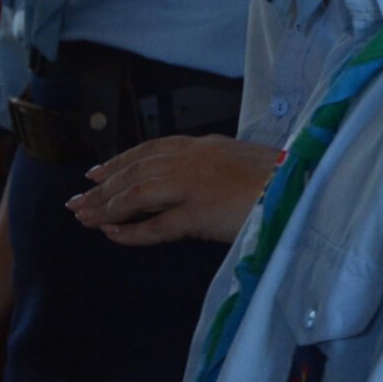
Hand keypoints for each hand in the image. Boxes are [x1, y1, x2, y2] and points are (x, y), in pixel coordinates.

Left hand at [68, 136, 281, 246]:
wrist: (305, 188)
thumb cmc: (283, 181)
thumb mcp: (243, 165)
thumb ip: (216, 169)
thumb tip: (195, 183)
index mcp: (206, 146)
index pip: (152, 149)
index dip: (121, 161)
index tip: (97, 172)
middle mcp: (195, 160)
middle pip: (137, 171)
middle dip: (104, 187)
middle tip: (77, 201)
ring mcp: (196, 185)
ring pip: (139, 194)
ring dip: (108, 208)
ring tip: (85, 219)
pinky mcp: (200, 213)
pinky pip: (157, 225)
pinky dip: (132, 232)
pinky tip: (113, 235)